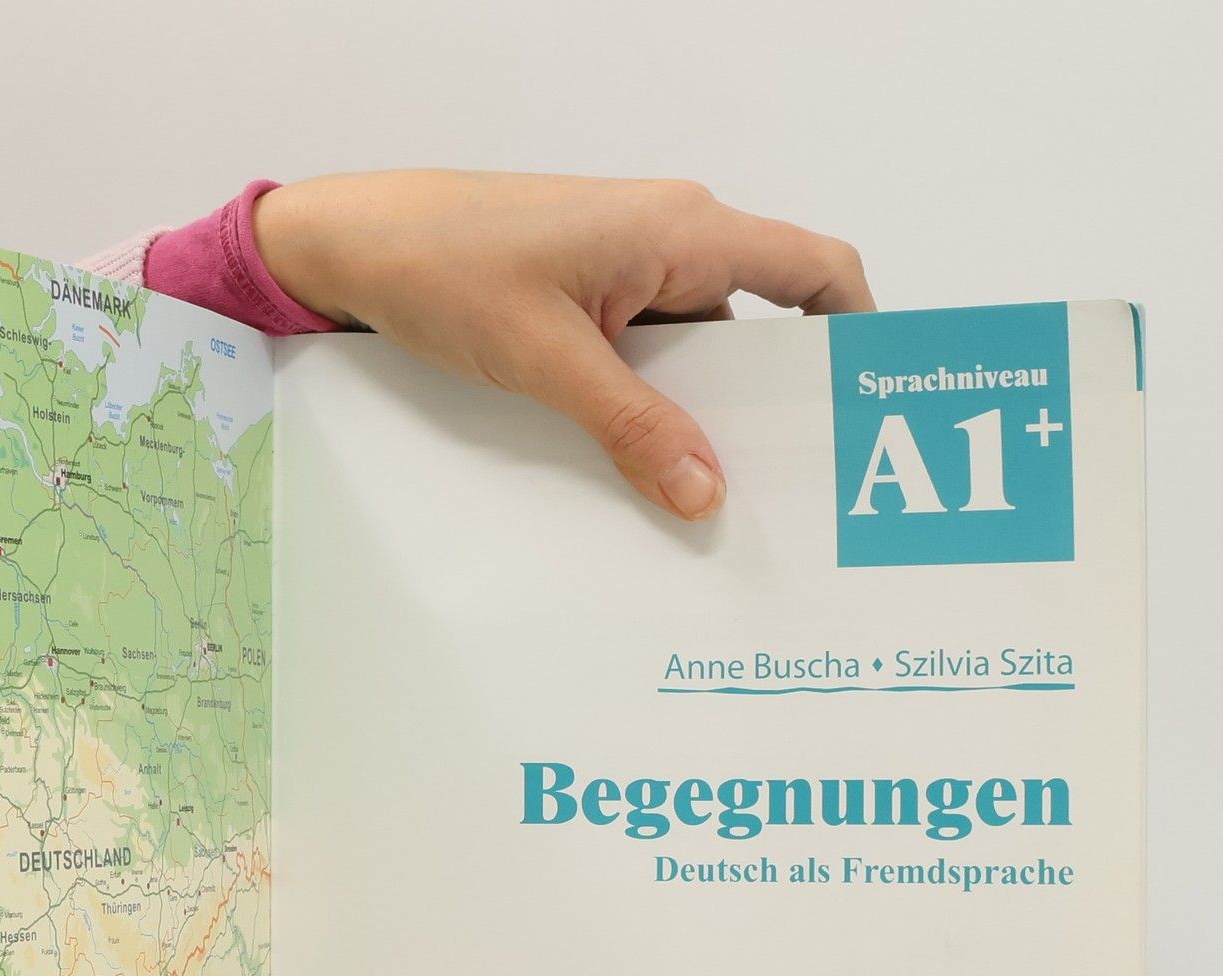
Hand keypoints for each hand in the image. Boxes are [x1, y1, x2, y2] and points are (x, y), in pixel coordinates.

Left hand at [255, 169, 874, 521]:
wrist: (351, 246)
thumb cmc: (441, 264)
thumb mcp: (546, 359)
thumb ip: (633, 427)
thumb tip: (706, 492)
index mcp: (681, 231)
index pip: (813, 270)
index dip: (858, 333)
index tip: (871, 409)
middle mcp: (668, 242)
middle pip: (761, 327)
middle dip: (776, 404)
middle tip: (791, 490)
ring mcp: (627, 273)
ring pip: (700, 355)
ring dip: (705, 418)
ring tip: (715, 498)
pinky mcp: (590, 302)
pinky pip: (648, 361)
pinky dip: (655, 412)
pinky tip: (645, 472)